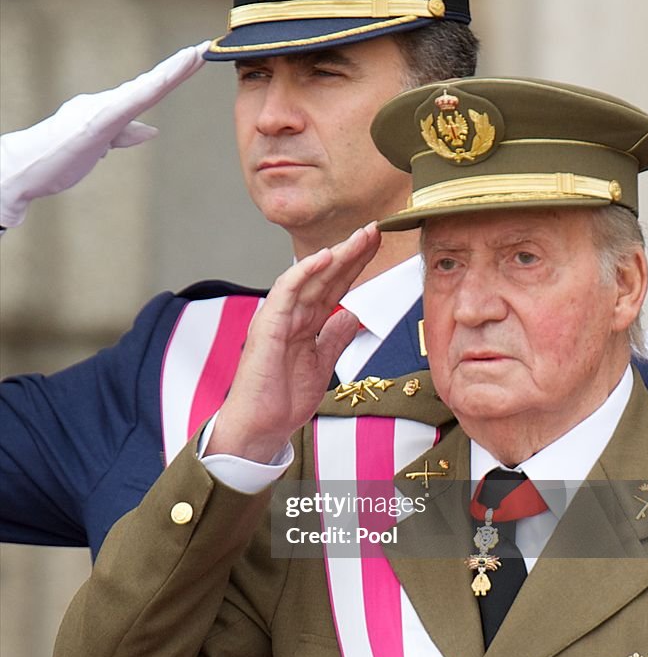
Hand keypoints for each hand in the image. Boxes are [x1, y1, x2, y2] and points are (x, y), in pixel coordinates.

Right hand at [0, 41, 209, 226]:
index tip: (197, 59)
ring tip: (195, 55)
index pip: (151, 89)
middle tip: (206, 48)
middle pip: (153, 82)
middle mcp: (109, 102)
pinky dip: (151, 89)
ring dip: (172, 71)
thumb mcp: (99, 144)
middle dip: (181, 65)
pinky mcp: (99, 121)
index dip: (174, 74)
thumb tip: (151, 132)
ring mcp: (104, 109)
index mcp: (112, 109)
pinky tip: (168, 78)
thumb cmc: (58, 157)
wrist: (27, 167)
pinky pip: (131, 103)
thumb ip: (124, 135)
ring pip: (146, 87)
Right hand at [208, 223, 381, 461]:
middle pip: (326, 276)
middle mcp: (291, 314)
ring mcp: (278, 317)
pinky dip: (305, 272)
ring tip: (360, 237)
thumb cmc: (283, 399)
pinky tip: (326, 256)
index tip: (378, 245)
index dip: (355, 265)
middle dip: (352, 252)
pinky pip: (286, 291)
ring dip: (336, 255)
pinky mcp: (267, 326)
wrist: (261, 427)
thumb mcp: (322, 365)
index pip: (334, 287)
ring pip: (310, 277)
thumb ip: (334, 338)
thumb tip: (351, 315)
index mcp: (304, 322)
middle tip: (376, 229)